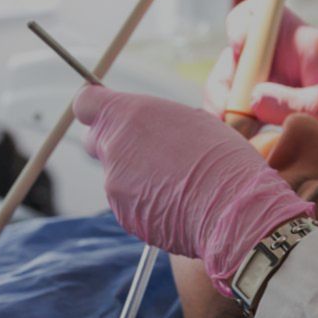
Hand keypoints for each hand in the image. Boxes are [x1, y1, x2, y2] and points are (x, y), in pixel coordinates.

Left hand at [74, 86, 312, 290]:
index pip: (85, 103)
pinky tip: (175, 203)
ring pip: (114, 174)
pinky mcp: (123, 214)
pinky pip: (127, 202)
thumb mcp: (190, 120)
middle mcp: (114, 147)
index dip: (94, 107)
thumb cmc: (221, 158)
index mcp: (129, 114)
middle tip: (146, 149)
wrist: (232, 209)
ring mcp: (114, 183)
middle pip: (94, 140)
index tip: (107, 111)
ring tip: (176, 181)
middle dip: (112, 143)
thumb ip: (152, 120)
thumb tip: (144, 127)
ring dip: (134, 175)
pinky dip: (144, 201)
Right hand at [203, 1, 317, 162]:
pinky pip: (249, 106)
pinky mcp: (283, 106)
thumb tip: (249, 98)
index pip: (261, 13)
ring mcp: (284, 82)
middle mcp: (288, 58)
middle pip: (238, 55)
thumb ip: (286, 102)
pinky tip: (245, 142)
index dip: (242, 26)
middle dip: (225, 82)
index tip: (241, 54)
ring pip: (238, 83)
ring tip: (237, 135)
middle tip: (229, 115)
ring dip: (229, 106)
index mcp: (302, 44)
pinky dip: (240, 121)